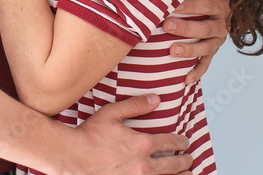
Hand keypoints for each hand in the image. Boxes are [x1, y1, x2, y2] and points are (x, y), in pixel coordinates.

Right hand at [69, 94, 192, 174]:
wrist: (73, 157)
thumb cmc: (89, 135)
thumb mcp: (112, 113)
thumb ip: (136, 105)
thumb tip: (156, 99)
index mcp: (142, 144)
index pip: (171, 142)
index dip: (181, 142)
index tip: (185, 142)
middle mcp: (143, 165)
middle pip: (174, 164)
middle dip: (185, 161)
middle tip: (189, 159)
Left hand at [163, 0, 232, 84]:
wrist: (232, 9)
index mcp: (222, 6)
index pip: (206, 6)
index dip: (191, 5)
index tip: (174, 3)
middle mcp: (222, 25)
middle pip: (204, 28)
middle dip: (185, 28)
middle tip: (166, 25)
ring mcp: (218, 40)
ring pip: (205, 48)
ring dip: (189, 50)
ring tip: (172, 51)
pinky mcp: (213, 52)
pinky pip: (207, 64)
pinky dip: (197, 72)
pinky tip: (185, 80)